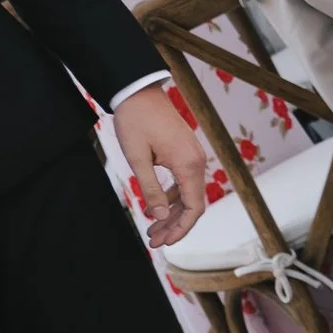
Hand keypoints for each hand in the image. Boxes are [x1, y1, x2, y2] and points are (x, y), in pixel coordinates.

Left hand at [114, 86, 213, 247]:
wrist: (138, 90)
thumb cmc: (135, 121)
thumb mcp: (138, 159)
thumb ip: (151, 189)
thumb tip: (160, 217)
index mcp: (188, 164)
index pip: (194, 207)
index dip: (181, 228)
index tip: (165, 242)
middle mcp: (196, 161)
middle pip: (192, 204)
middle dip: (174, 226)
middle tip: (154, 242)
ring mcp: (192, 156)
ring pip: (187, 194)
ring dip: (172, 213)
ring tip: (152, 230)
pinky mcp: (185, 152)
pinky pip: (183, 181)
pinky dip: (171, 197)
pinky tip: (155, 208)